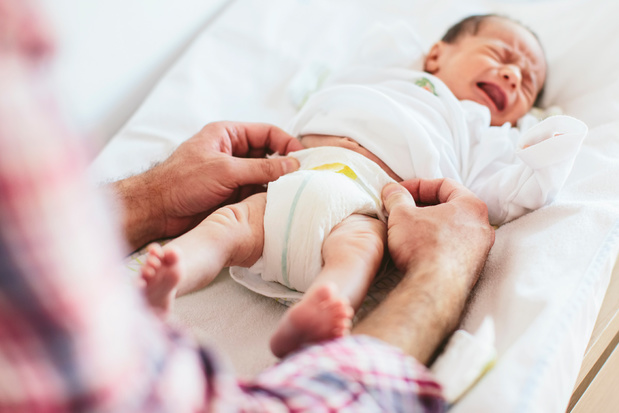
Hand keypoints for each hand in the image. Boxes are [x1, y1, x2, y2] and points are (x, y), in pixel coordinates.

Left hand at [114, 121, 303, 249]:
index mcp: (228, 135)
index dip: (287, 143)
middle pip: (269, 154)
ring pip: (265, 176)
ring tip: (297, 193)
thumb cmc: (183, 181)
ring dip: (278, 184)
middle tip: (306, 178)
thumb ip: (261, 168)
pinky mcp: (232, 195)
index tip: (304, 158)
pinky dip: (268, 198)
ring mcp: (233, 175)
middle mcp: (233, 152)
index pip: (267, 133)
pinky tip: (281, 205)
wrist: (157, 210)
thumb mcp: (225, 170)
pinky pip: (257, 193)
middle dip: (286, 165)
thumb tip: (293, 165)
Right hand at [353, 179, 493, 362]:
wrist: (433, 289)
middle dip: (422, 206)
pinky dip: (436, 243)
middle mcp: (482, 226)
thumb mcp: (402, 215)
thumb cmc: (423, 247)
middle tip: (401, 210)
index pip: (444, 184)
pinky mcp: (472, 269)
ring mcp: (480, 250)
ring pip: (452, 228)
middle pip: (449, 206)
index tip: (399, 192)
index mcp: (471, 205)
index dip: (417, 185)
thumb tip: (391, 190)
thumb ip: (397, 198)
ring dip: (429, 225)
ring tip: (406, 230)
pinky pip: (453, 248)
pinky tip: (417, 250)